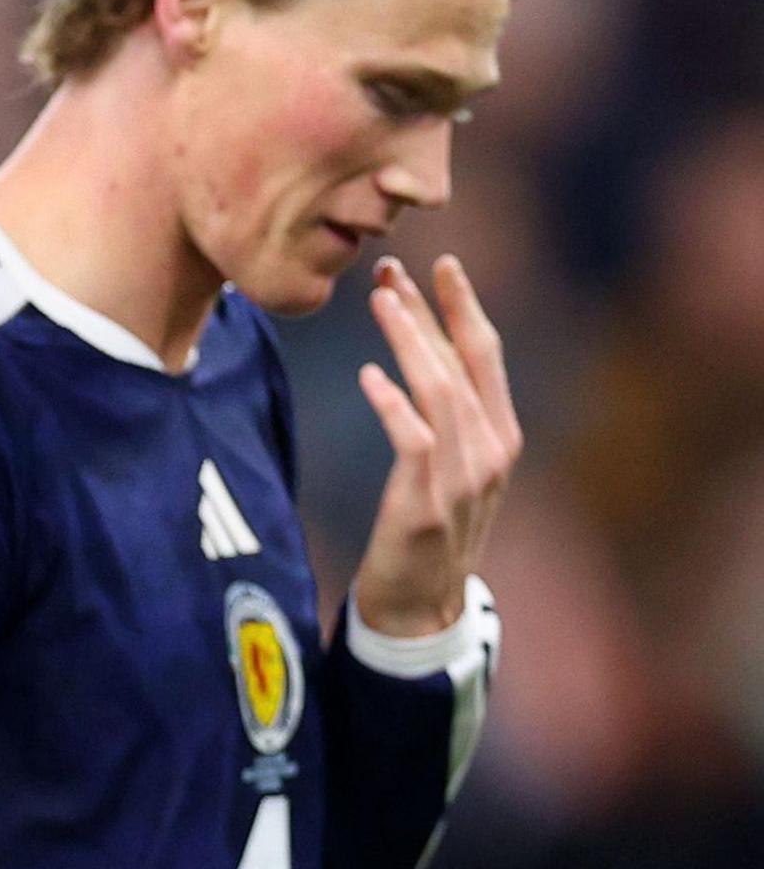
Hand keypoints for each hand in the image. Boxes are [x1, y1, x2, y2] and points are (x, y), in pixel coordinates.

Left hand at [354, 255, 521, 635]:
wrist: (420, 604)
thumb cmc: (426, 528)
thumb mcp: (448, 465)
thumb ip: (443, 415)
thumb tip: (417, 352)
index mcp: (501, 437)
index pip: (486, 357)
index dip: (465, 307)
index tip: (441, 264)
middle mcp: (493, 452)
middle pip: (464, 364)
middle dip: (429, 312)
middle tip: (392, 271)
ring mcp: (465, 480)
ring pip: (441, 394)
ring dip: (410, 343)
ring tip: (379, 303)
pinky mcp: (427, 505)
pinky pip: (415, 442)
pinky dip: (394, 405)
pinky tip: (368, 376)